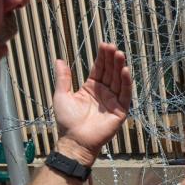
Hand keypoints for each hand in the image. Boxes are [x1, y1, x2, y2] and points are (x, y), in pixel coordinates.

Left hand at [52, 44, 132, 166]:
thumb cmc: (67, 121)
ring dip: (120, 67)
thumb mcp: (62, 95)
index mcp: (91, 88)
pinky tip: (125, 71)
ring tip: (119, 54)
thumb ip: (63, 78)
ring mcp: (113, 101)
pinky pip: (125, 94)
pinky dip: (126, 83)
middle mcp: (104, 93)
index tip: (103, 44)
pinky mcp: (120, 111)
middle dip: (112, 59)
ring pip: (119, 80)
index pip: (99, 69)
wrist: (75, 140)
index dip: (102, 57)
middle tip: (113, 46)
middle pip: (110, 72)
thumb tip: (59, 59)